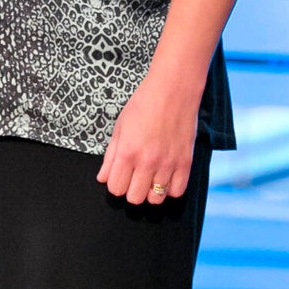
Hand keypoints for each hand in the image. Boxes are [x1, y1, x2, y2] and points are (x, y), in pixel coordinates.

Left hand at [96, 72, 200, 204]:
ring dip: (150, 192)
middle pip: (134, 198)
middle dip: (131, 190)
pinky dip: (170, 189)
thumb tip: (103, 179)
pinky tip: (166, 177)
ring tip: (151, 177)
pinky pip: (177, 192)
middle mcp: (147, 161)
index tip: (120, 175)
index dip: (115, 184)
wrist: (173, 89)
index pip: (115, 188)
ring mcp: (168, 163)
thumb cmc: (143, 104)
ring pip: (155, 199)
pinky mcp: (185, 162)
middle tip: (134, 177)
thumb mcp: (120, 127)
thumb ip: (111, 156)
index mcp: (127, 152)